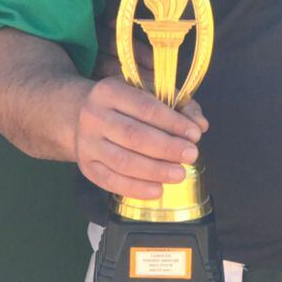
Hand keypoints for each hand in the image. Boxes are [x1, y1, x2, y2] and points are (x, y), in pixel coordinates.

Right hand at [75, 74, 208, 199]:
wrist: (81, 114)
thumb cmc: (125, 104)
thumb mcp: (149, 92)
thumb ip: (179, 105)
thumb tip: (200, 124)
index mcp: (109, 91)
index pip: (145, 107)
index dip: (172, 122)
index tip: (194, 134)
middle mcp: (93, 116)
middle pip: (133, 135)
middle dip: (166, 148)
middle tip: (191, 155)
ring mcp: (86, 142)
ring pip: (122, 161)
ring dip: (155, 171)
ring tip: (179, 174)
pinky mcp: (86, 165)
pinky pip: (111, 181)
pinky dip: (136, 188)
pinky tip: (157, 190)